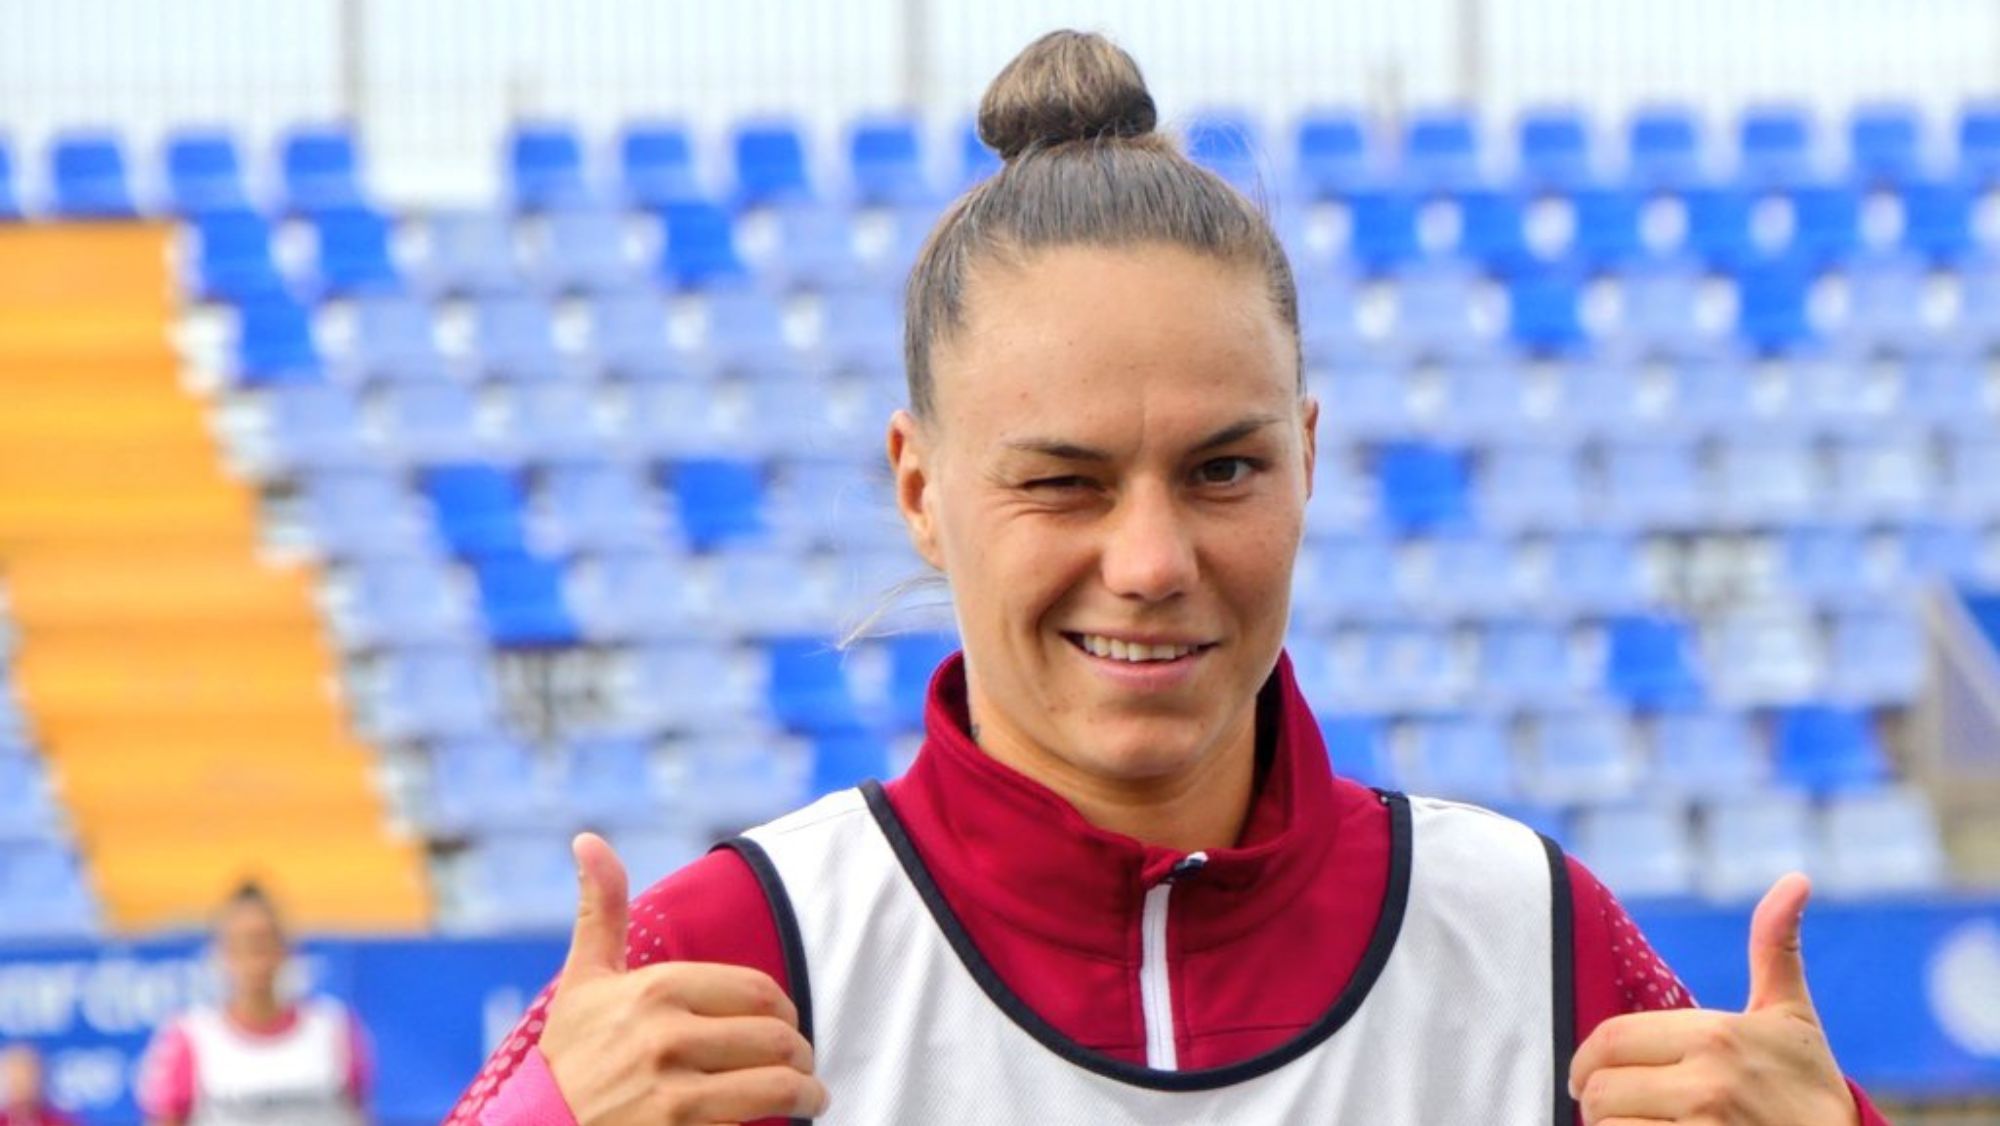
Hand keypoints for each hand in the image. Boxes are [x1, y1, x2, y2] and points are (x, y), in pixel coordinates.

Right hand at [539, 833, 828, 1124]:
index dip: (782, 1009)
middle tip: (800, 1061)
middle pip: (775, 1034)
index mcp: (656, 988)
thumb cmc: (568, 1057)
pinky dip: (791, 1113)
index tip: (784, 1023)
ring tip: (808, 1094)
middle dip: (799, 1051)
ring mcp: (674, 1090)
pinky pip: (760, 1114)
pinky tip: (794, 1116)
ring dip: (805, 1088)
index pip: (758, 990)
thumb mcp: (583, 981)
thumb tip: (588, 838)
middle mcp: (667, 1034)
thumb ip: (600, 910)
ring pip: (778, 1078)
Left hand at [1568, 873, 1858, 1125]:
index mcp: (1716, 1036)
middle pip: (1601, 1088)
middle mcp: (1708, 1083)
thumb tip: (1795, 880)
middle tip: (1614, 1107)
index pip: (1611, 1039)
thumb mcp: (1791, 1017)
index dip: (1586, 1060)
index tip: (1585, 1075)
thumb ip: (1776, 949)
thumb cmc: (1809, 1088)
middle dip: (1597, 1099)